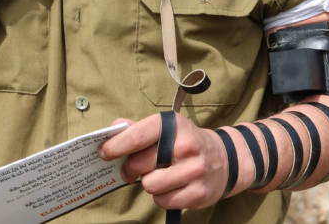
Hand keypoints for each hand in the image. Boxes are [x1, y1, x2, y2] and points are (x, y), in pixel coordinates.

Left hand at [99, 113, 229, 209]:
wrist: (224, 159)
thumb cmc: (186, 143)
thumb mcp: (167, 129)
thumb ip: (138, 129)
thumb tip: (114, 128)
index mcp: (174, 125)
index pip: (138, 135)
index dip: (116, 145)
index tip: (104, 152)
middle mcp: (186, 146)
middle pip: (140, 164)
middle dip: (131, 168)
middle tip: (134, 169)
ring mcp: (194, 170)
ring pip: (150, 185)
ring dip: (149, 183)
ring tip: (158, 176)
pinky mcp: (198, 193)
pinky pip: (163, 201)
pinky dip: (161, 197)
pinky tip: (171, 187)